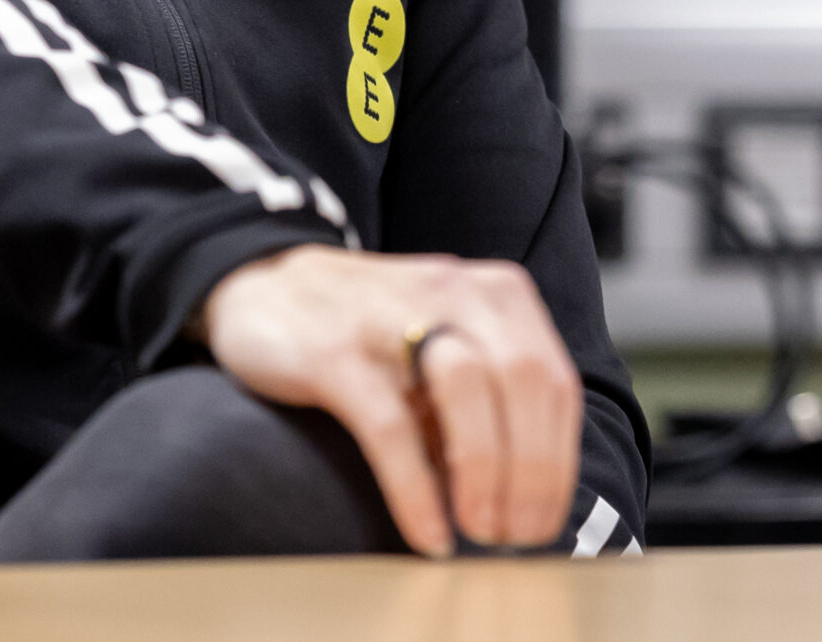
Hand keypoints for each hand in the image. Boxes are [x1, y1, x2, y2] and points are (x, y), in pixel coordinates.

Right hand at [195, 244, 581, 556]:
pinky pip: (391, 427)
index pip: (554, 383)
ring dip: (486, 474)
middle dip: (531, 473)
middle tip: (515, 537)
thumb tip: (524, 495)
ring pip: (468, 393)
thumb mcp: (443, 343)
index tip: (545, 522)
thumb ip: (486, 400)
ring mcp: (391, 317)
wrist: (262, 285)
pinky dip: (417, 489)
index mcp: (494, 295)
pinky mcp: (336, 353)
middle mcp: (453, 293)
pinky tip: (428, 533)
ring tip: (479, 531)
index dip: (558, 463)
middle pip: (523, 384)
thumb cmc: (368, 330)